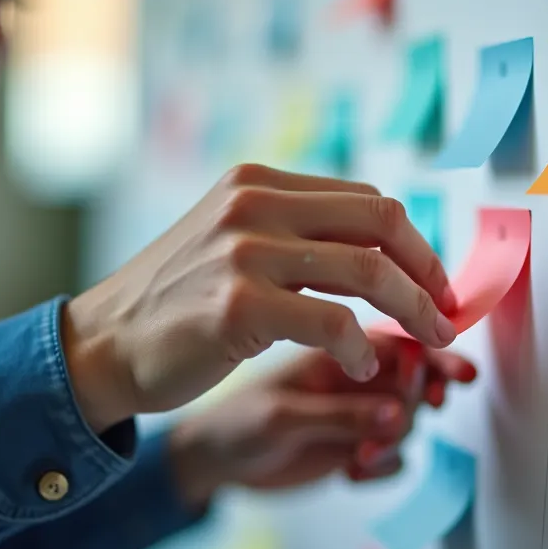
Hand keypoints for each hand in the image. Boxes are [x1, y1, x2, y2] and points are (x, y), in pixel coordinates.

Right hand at [62, 165, 459, 432]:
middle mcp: (252, 204)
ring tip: (426, 339)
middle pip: (380, 222)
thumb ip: (293, 234)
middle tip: (447, 310)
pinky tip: (362, 366)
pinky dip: (362, 348)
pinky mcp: (238, 305)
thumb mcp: (232, 243)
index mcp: (256, 182)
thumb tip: (378, 250)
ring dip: (413, 310)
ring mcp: (244, 251)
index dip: (414, 242)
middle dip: (427, 270)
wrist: (101, 347)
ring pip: (368, 270)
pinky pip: (333, 323)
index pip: (365, 199)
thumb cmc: (174, 305)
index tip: (435, 280)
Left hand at [167, 334, 478, 504]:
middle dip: (425, 391)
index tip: (451, 374)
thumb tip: (397, 413)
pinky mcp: (352, 443)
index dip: (430, 351)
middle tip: (429, 409)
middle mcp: (348, 371)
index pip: (395, 334)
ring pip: (407, 415)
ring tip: (361, 459)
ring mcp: (352, 405)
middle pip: (413, 372)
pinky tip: (352, 475)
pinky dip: (383, 466)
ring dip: (397, 437)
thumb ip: (340, 416)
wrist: (207, 460)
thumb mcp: (280, 419)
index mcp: (331, 344)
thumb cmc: (230, 421)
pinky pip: (392, 455)